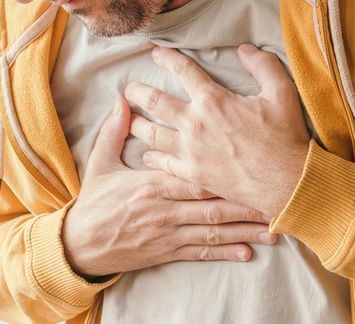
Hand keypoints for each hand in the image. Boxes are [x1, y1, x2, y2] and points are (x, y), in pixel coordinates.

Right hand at [61, 98, 276, 278]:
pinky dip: (225, 252)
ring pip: (214, 230)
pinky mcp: (169, 252)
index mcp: (153, 185)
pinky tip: (247, 252)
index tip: (248, 158)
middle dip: (245, 201)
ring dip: (244, 229)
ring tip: (272, 227)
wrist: (79, 245)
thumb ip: (114, 132)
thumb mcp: (100, 164)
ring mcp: (169, 234)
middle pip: (212, 203)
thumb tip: (122, 102)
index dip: (222, 166)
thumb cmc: (94, 202)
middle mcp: (166, 210)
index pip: (193, 172)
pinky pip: (202, 252)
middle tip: (274, 196)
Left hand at [125, 44, 309, 217]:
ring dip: (137, 124)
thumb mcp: (282, 92)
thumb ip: (263, 65)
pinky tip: (148, 154)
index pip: (182, 70)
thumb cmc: (285, 137)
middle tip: (129, 88)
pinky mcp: (192, 175)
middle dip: (138, 91)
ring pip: (151, 133)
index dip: (166, 57)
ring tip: (130, 119)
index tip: (156, 52)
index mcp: (213, 100)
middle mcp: (195, 124)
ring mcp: (190, 151)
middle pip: (154, 101)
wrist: (287, 181)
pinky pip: (162, 163)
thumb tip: (245, 49)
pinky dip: (151, 156)